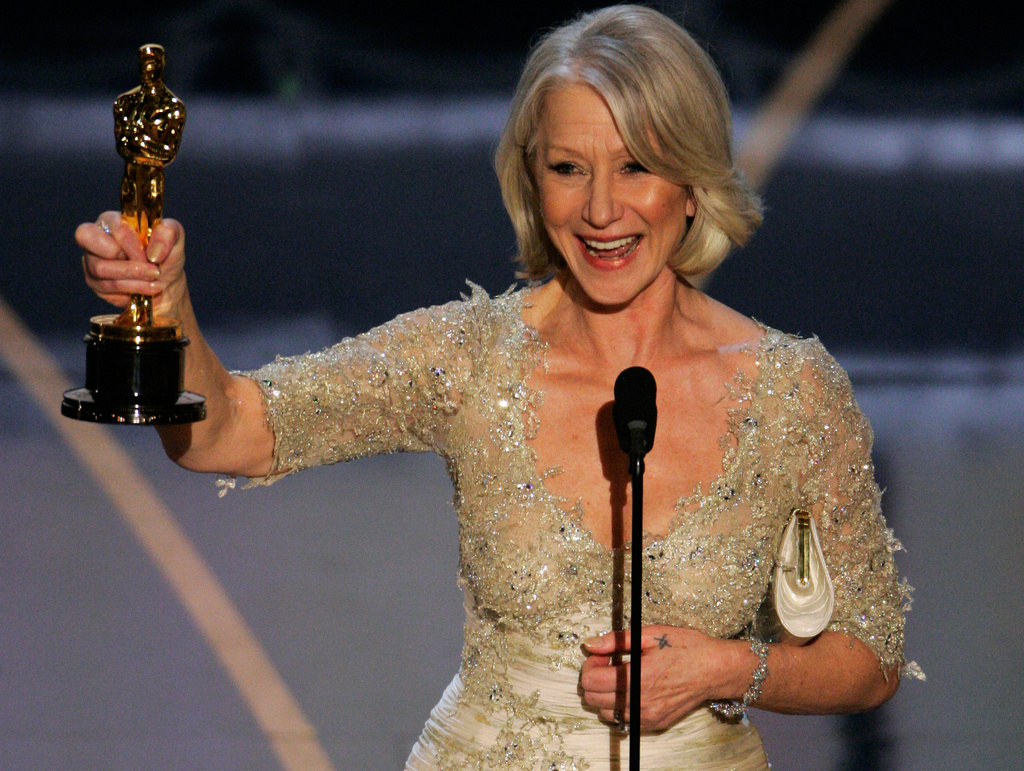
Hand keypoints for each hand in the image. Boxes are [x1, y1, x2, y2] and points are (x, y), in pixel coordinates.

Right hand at [76, 212, 187, 316]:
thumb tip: (152, 252)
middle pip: (87, 238)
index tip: (153, 257)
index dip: (133, 244)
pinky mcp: (94, 281)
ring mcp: (91, 259)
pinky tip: (147, 289)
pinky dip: (132, 289)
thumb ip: (168, 233)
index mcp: (114, 220)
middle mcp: (96, 236)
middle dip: (124, 258)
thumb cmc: (166, 256)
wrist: (166, 284)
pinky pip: (105, 287)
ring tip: (155, 279)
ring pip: (99, 268)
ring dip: (133, 277)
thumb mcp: (176, 238)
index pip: (114, 226)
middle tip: (150, 268)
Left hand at [580, 625, 733, 731]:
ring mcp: (647, 717)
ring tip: (621, 676)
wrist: (715, 670)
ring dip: (605, 694)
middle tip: (609, 663)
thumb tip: (591, 644)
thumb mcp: (650, 634)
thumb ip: (616, 640)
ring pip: (605, 712)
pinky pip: (624, 720)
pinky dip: (620, 705)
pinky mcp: (654, 724)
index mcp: (637, 678)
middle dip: (594, 678)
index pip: (591, 681)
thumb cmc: (687, 648)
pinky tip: (633, 689)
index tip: (603, 655)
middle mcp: (639, 702)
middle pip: (593, 699)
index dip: (590, 664)